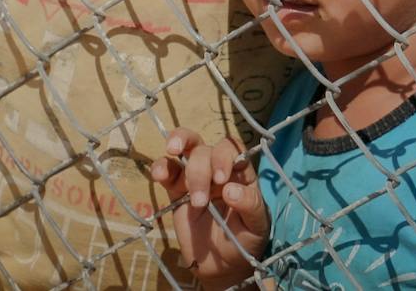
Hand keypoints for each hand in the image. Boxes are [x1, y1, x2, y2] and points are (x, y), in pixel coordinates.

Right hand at [151, 128, 267, 289]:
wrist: (222, 266)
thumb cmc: (244, 241)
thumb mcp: (256, 226)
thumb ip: (250, 205)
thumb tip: (230, 190)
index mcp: (240, 173)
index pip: (233, 149)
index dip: (224, 157)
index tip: (221, 181)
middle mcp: (218, 170)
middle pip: (206, 149)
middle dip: (200, 169)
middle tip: (200, 199)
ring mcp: (196, 178)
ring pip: (187, 150)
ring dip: (179, 156)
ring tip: (172, 178)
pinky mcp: (176, 191)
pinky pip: (167, 171)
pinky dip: (161, 167)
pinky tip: (159, 175)